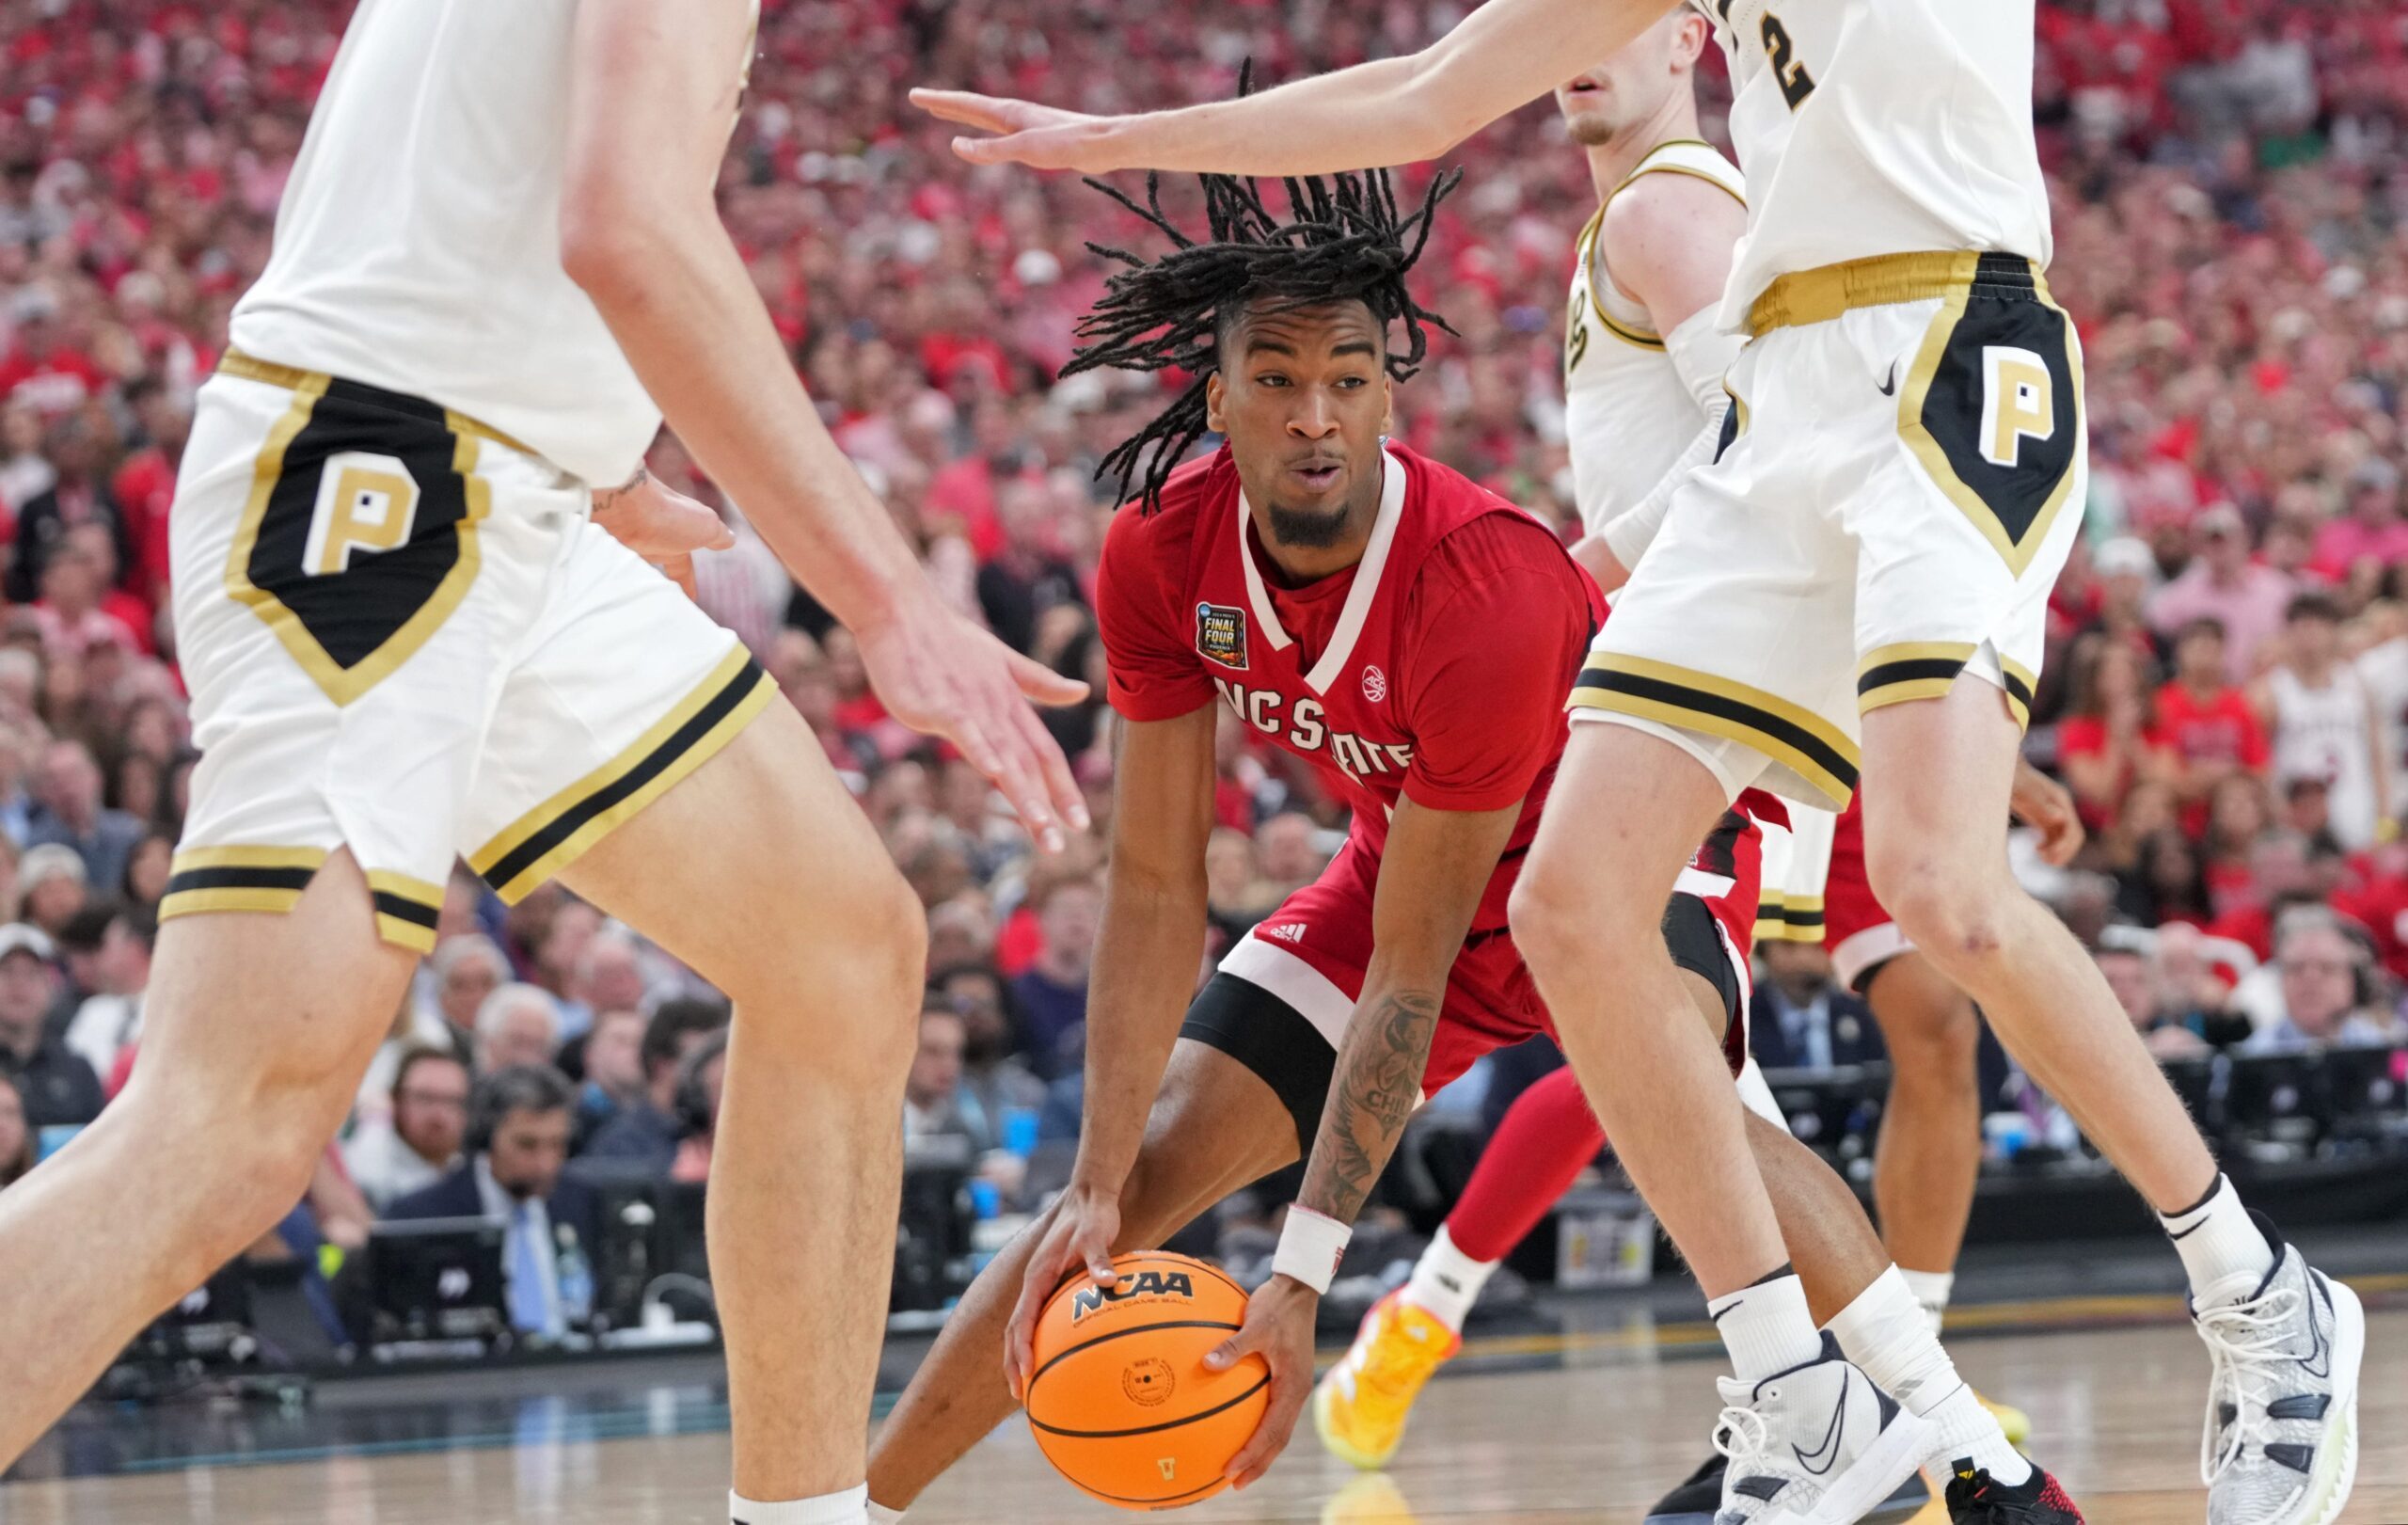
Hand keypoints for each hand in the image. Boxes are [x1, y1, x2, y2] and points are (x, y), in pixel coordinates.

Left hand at [591, 470, 734, 598]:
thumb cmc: (666, 512)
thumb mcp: (704, 524)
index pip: (683, 566)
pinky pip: (611, 571)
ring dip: (637, 584)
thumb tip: (730, 539)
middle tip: (662, 604)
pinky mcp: (604, 548)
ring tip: (638, 606)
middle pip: (655, 568)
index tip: (690, 600)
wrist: (621, 501)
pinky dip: (615, 582)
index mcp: (677, 535)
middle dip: (660, 583)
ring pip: (633, 570)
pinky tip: (614, 595)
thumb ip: (716, 534)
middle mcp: (650, 538)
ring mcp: (626, 542)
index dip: (687, 583)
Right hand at [856, 594, 1091, 850]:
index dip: (1062, 788)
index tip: (1079, 824)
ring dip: (1022, 792)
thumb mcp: (1001, 660)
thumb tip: (1082, 691)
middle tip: (1062, 843)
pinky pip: (964, 730)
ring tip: (1039, 826)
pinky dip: (980, 749)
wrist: (902, 610)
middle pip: (1028, 763)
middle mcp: (997, 709)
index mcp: (1011, 703)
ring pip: (1003, 754)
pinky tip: (993, 773)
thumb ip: (1040, 682)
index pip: (1044, 752)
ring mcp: (969, 706)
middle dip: (1046, 805)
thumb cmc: (947, 637)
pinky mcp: (939, 704)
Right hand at [909, 88, 1129, 171]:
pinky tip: (991, 136)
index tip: (915, 95)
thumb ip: (990, 150)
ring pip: (986, 118)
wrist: (1104, 144)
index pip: (965, 105)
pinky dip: (985, 131)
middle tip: (921, 99)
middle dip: (945, 104)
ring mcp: (1026, 125)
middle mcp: (1015, 115)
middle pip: (972, 108)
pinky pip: (1001, 132)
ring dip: (964, 115)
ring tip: (948, 113)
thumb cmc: (1067, 144)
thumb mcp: (1024, 149)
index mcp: (1009, 113)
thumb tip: (954, 146)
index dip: (939, 101)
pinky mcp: (1038, 137)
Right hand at [1002, 1185, 1121, 1400]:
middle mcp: (1035, 1283)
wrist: (1090, 1196)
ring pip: (1025, 1326)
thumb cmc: (1092, 1215)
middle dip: (1014, 1363)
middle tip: (1021, 1394)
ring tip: (1032, 1384)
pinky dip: (1044, 1340)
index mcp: (1037, 1276)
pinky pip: (1044, 1318)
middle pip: (1015, 1330)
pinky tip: (1063, 1356)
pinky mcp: (1056, 1284)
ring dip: (1023, 1355)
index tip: (1026, 1373)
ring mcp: (1043, 1285)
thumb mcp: (1096, 1234)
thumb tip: (1108, 1282)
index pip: (1021, 1319)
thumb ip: (1099, 1258)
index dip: (1021, 1348)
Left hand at [1203, 1274, 1313, 1488]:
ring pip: (1278, 1429)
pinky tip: (1237, 1427)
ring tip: (1238, 1467)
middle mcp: (1296, 1391)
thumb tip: (1206, 1364)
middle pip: (1278, 1439)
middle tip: (1233, 1483)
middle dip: (1258, 1463)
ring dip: (1260, 1450)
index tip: (1231, 1469)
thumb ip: (1233, 1345)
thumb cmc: (1277, 1304)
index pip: (1272, 1431)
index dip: (1252, 1454)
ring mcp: (1293, 1386)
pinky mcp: (1287, 1378)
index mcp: (1293, 1385)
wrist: (1298, 1288)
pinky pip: (1273, 1412)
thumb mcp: (1255, 1323)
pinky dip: (1258, 1428)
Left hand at [2011, 762, 2085, 865]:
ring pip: (2064, 839)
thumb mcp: (2022, 790)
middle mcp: (2060, 807)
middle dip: (2064, 852)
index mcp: (2060, 800)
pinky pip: (2053, 837)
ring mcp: (2052, 813)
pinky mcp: (2042, 817)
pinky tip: (2036, 850)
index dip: (2065, 847)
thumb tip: (2061, 818)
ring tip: (2042, 858)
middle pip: (2073, 836)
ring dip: (2058, 852)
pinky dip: (2049, 847)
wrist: (1999, 768)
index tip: (2048, 856)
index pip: (2073, 830)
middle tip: (2047, 861)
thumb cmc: (2011, 777)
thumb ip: (2041, 804)